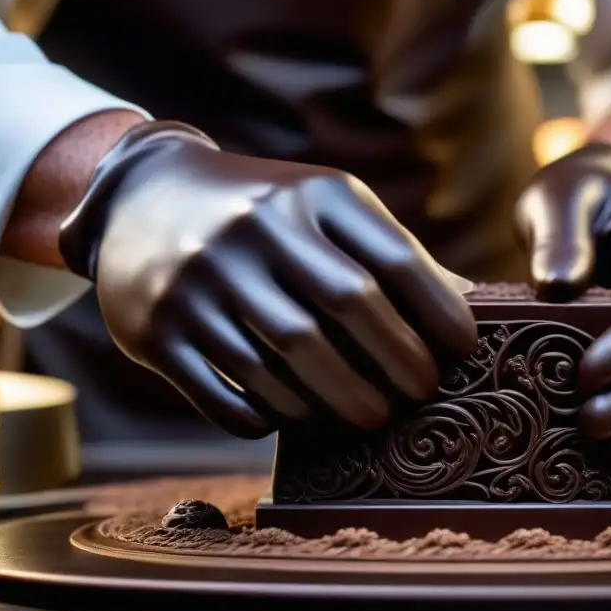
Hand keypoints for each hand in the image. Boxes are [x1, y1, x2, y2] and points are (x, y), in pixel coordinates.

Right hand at [59, 121, 476, 438]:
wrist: (141, 197)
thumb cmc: (264, 212)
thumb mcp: (325, 208)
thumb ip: (390, 252)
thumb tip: (469, 306)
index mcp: (313, 195)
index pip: (393, 259)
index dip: (438, 313)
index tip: (464, 352)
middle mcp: (255, 228)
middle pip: (347, 306)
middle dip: (398, 361)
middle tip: (422, 394)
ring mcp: (201, 279)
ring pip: (286, 357)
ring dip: (340, 398)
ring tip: (370, 414)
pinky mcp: (159, 329)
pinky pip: (225, 393)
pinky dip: (269, 415)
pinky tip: (296, 416)